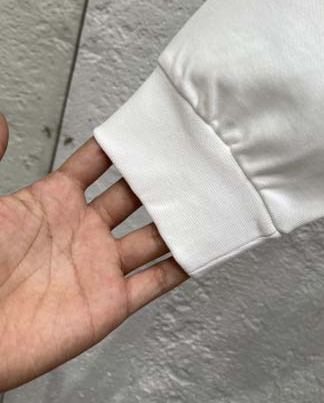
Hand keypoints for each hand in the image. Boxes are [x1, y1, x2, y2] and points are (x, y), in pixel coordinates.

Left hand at [0, 114, 187, 390]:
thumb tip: (1, 121)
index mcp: (52, 203)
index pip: (95, 165)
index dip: (119, 147)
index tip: (144, 129)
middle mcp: (81, 231)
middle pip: (133, 197)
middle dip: (158, 178)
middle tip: (183, 159)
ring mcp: (98, 266)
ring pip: (152, 237)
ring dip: (177, 219)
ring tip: (203, 197)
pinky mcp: (109, 303)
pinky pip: (155, 282)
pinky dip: (181, 267)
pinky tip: (198, 249)